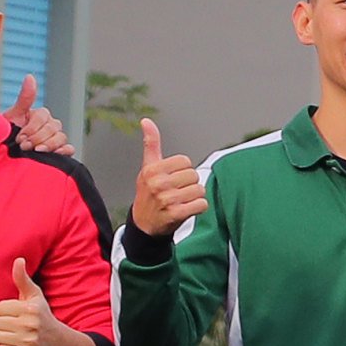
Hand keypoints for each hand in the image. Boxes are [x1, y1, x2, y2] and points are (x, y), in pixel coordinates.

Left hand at [0, 260, 70, 345]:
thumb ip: (23, 279)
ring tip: (17, 336)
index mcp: (31, 308)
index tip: (17, 314)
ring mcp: (29, 341)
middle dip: (4, 325)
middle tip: (17, 326)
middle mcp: (31, 324)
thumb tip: (18, 260)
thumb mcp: (35, 296)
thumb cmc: (42, 316)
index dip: (6, 311)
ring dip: (4, 337)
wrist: (59, 343)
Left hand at [9, 77, 72, 156]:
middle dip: (37, 138)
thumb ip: (25, 98)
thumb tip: (30, 76)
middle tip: (23, 146)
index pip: (43, 118)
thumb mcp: (14, 114)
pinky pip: (69, 149)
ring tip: (35, 151)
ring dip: (48, 145)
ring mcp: (55, 138)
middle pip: (53, 128)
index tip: (20, 137)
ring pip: (61, 138)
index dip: (32, 128)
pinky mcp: (59, 151)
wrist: (5, 151)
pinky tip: (54, 154)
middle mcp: (51, 125)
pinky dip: (64, 151)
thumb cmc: (8, 134)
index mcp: (41, 115)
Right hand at [131, 115, 203, 238]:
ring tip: (181, 201)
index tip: (172, 178)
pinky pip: (202, 204)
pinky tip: (187, 209)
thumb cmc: (147, 193)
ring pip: (200, 190)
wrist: (143, 224)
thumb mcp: (147, 167)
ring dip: (195, 197)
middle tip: (177, 192)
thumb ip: (151, 144)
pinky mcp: (176, 214)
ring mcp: (167, 199)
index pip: (185, 161)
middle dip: (190, 184)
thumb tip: (146, 121)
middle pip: (194, 175)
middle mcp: (158, 183)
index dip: (183, 170)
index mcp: (152, 169)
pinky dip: (199, 207)